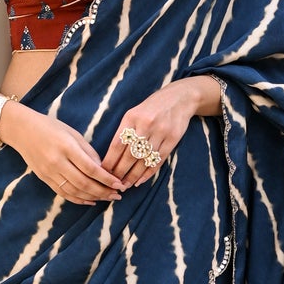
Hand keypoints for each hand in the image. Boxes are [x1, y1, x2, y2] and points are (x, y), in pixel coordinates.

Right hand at [0, 103, 123, 206]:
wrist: (21, 130)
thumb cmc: (50, 127)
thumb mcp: (72, 133)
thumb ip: (88, 151)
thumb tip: (103, 169)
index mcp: (67, 147)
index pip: (91, 168)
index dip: (107, 179)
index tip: (120, 184)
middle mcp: (57, 162)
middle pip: (84, 183)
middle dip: (104, 191)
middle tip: (118, 195)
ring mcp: (49, 172)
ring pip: (75, 191)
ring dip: (93, 197)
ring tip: (108, 198)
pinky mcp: (44, 179)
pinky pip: (63, 193)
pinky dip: (78, 199)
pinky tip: (90, 200)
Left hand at [102, 78, 216, 187]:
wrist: (180, 98)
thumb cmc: (152, 108)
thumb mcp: (134, 113)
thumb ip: (124, 131)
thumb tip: (111, 156)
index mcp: (131, 117)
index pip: (117, 144)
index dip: (110, 161)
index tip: (103, 173)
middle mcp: (145, 124)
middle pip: (129, 155)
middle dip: (120, 172)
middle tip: (114, 184)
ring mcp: (160, 131)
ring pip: (143, 160)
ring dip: (133, 175)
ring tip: (126, 185)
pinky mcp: (173, 138)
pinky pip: (158, 159)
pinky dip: (148, 172)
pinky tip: (141, 180)